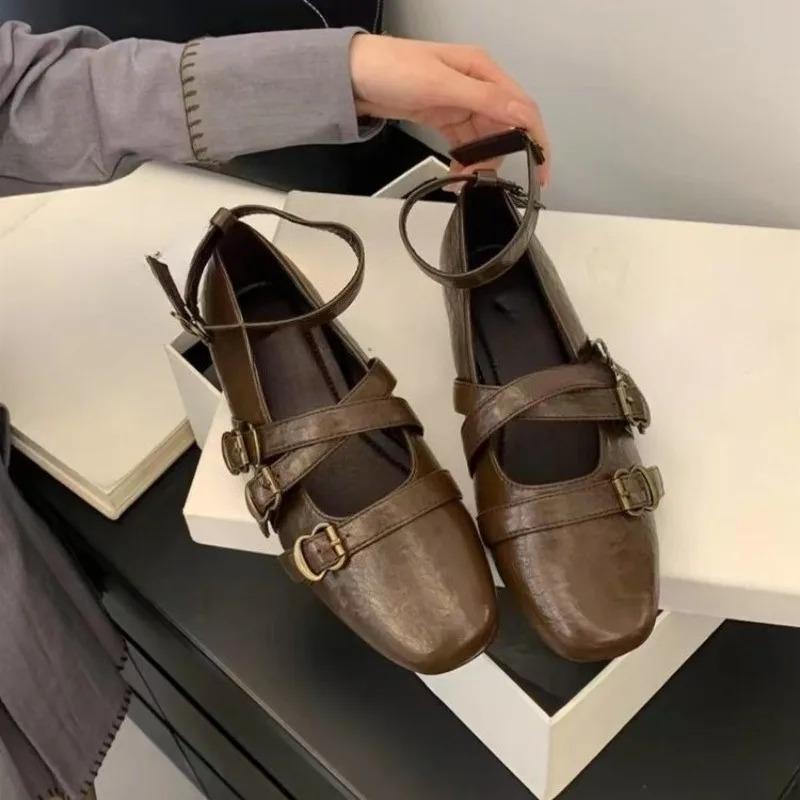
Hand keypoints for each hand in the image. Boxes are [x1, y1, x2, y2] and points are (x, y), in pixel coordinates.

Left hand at [349, 34, 549, 186]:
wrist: (352, 76)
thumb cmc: (391, 69)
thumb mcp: (440, 85)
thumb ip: (484, 100)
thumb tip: (522, 116)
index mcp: (483, 70)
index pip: (522, 108)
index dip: (536, 141)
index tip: (540, 172)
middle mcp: (477, 85)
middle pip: (506, 128)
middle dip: (499, 157)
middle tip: (482, 180)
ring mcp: (461, 102)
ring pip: (486, 140)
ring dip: (480, 163)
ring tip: (462, 179)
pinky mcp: (446, 118)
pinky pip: (466, 144)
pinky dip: (465, 160)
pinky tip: (456, 173)